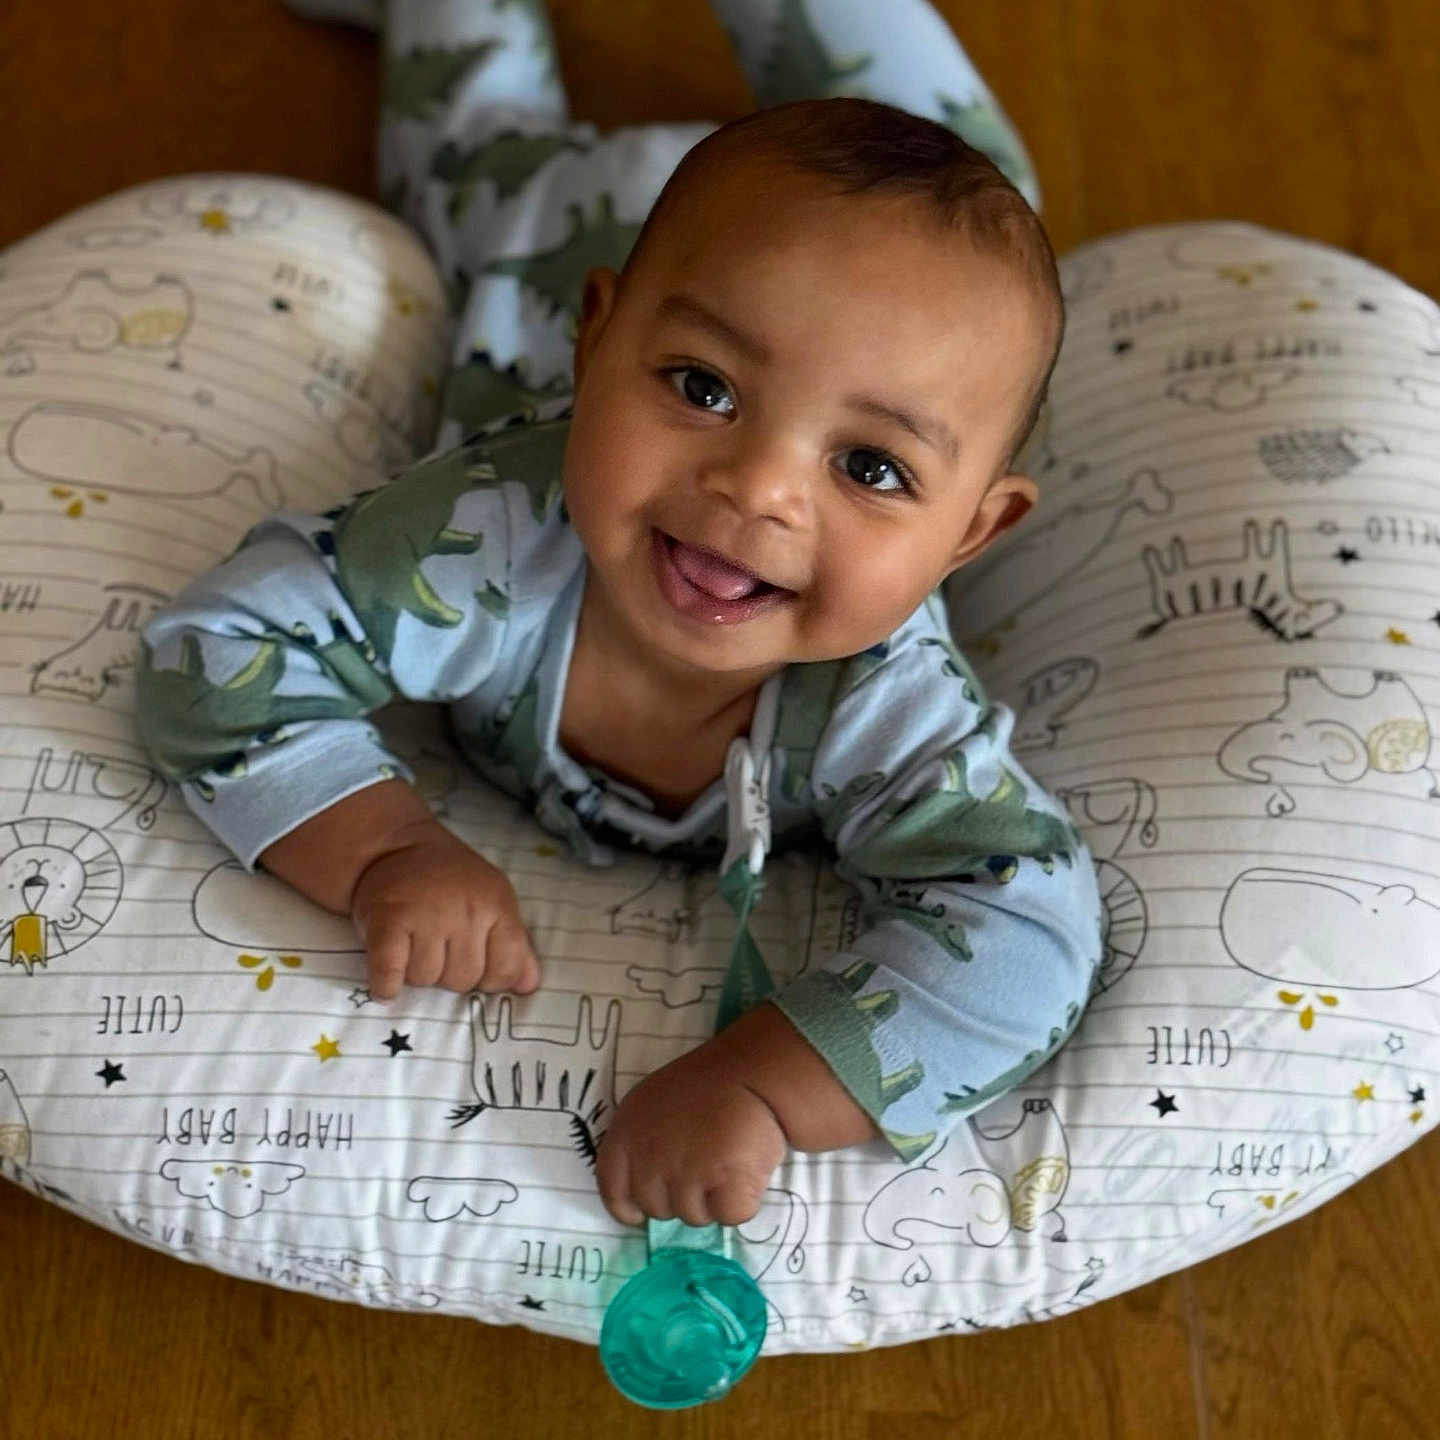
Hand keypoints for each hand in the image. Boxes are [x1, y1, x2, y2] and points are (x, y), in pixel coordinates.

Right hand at [350, 827, 540, 1000]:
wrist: (394, 845)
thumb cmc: (448, 880)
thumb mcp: (493, 899)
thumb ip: (513, 943)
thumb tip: (528, 985)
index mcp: (497, 904)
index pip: (506, 969)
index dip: (489, 978)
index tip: (474, 964)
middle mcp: (466, 909)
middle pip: (463, 980)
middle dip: (448, 974)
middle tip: (435, 946)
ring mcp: (426, 914)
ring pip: (426, 979)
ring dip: (415, 973)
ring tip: (411, 944)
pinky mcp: (388, 920)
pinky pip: (390, 974)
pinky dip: (386, 985)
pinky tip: (388, 979)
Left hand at [594, 1034, 788, 1227]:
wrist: (752, 1071)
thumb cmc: (706, 1083)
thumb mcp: (653, 1103)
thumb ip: (643, 1142)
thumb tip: (653, 1183)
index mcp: (626, 1135)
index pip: (613, 1190)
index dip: (628, 1206)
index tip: (641, 1211)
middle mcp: (649, 1161)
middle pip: (657, 1209)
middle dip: (681, 1197)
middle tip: (705, 1165)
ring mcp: (685, 1178)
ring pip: (694, 1216)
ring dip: (712, 1199)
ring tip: (729, 1159)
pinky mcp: (723, 1189)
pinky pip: (728, 1215)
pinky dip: (741, 1201)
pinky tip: (746, 1170)